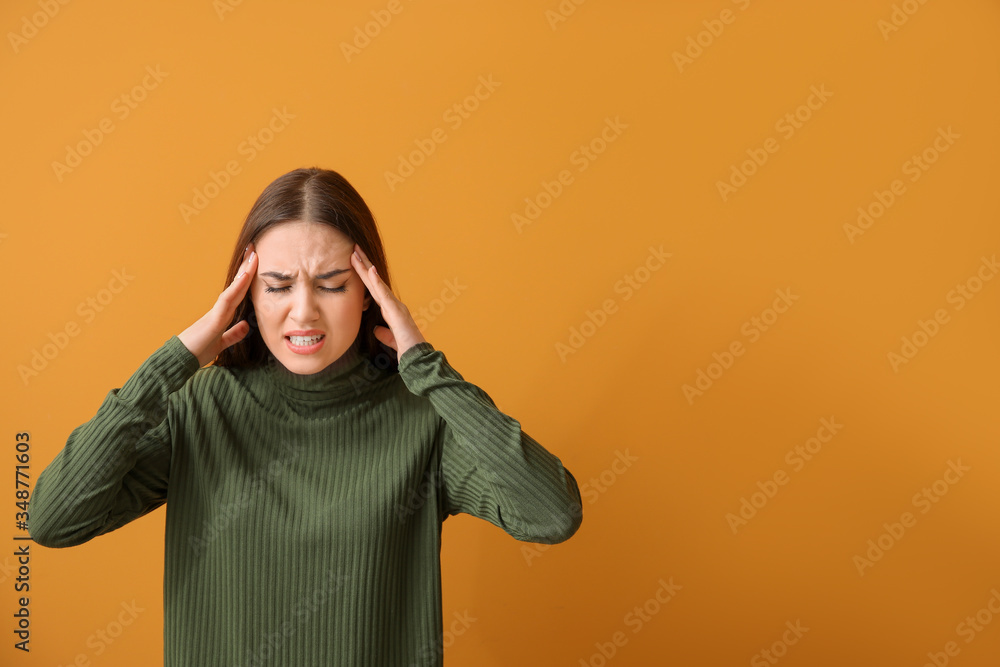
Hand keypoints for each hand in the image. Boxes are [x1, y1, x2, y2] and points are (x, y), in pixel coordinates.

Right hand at [178, 243, 257, 366]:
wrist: (179, 361)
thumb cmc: (196, 352)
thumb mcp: (220, 343)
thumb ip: (233, 334)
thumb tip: (246, 326)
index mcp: (222, 315)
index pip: (239, 293)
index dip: (247, 278)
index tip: (255, 262)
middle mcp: (220, 310)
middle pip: (237, 285)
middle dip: (246, 267)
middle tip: (253, 249)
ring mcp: (216, 312)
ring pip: (234, 288)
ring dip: (244, 272)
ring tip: (252, 255)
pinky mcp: (213, 319)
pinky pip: (227, 300)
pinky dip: (237, 288)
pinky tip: (245, 276)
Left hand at [351, 243, 426, 362]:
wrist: (417, 358)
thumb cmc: (407, 349)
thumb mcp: (391, 340)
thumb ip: (385, 334)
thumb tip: (376, 330)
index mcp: (391, 310)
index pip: (374, 290)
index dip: (365, 276)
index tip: (355, 262)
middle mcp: (393, 305)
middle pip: (374, 282)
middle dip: (364, 265)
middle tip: (354, 248)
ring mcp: (396, 306)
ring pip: (377, 284)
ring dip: (366, 268)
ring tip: (356, 253)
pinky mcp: (396, 311)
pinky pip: (383, 294)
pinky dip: (376, 281)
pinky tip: (369, 269)